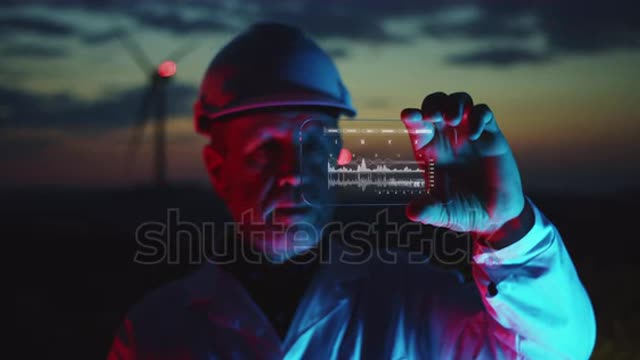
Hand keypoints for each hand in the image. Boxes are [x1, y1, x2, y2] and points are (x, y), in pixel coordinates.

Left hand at [401, 92, 531, 245]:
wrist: (497, 215)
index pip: (416, 127)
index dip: (411, 118)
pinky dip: (478, 115)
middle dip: (433, 104)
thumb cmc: (465, 211)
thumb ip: (430, 212)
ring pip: (458, 101)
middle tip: (435, 116)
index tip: (408, 115)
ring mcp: (468, 134)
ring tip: (452, 119)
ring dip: (454, 103)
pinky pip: (483, 112)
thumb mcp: (445, 214)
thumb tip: (412, 212)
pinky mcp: (491, 135)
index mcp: (430, 152)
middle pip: (435, 105)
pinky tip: (475, 133)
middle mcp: (447, 139)